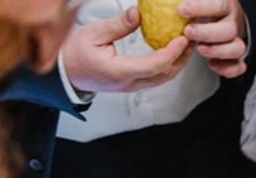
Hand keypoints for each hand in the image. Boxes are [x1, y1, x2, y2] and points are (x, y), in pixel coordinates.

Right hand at [62, 7, 191, 93]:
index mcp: (119, 72)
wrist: (64, 73)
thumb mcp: (92, 33)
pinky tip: (171, 49)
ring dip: (177, 61)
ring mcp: (132, 86)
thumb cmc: (73, 52)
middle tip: (191, 38)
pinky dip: (168, 64)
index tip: (182, 38)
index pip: (154, 66)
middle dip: (182, 57)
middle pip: (165, 75)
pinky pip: (156, 76)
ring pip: (163, 78)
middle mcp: (129, 83)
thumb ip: (117, 25)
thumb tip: (137, 13)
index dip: (172, 52)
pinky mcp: (133, 84)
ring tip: (185, 43)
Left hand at [179, 0, 249, 77]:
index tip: (181, 10)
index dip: (201, 8)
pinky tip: (211, 64)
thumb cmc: (203, 7)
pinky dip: (227, 68)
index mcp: (226, 4)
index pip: (219, 5)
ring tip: (199, 48)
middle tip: (188, 32)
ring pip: (237, 49)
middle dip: (207, 33)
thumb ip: (187, 1)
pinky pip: (238, 66)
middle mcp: (233, 22)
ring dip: (217, 51)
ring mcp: (235, 40)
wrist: (219, 17)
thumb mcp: (194, 1)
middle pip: (229, 30)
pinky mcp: (235, 56)